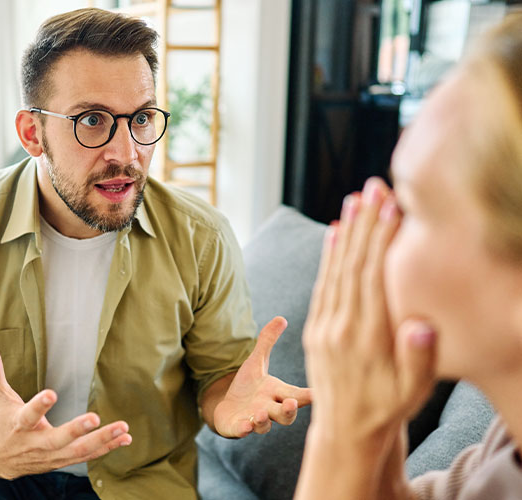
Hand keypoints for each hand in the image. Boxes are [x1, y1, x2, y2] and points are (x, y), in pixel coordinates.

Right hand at [0, 338, 131, 478]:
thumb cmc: (0, 420)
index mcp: (17, 425)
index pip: (28, 414)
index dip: (39, 405)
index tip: (52, 393)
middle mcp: (33, 443)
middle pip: (56, 440)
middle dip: (76, 430)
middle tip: (95, 417)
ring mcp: (48, 456)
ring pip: (76, 452)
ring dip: (101, 440)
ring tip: (123, 428)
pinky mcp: (61, 462)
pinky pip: (86, 457)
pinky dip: (106, 449)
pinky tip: (125, 439)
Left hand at [212, 317, 311, 437]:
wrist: (226, 405)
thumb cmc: (248, 386)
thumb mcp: (256, 362)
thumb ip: (267, 342)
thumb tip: (281, 318)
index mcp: (277, 393)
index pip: (298, 395)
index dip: (309, 396)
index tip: (319, 394)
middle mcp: (269, 409)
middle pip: (285, 415)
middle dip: (288, 410)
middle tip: (290, 403)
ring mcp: (254, 421)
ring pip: (264, 425)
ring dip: (263, 420)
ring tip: (259, 412)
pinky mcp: (237, 427)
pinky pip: (241, 430)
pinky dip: (243, 429)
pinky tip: (243, 425)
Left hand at [302, 177, 436, 451]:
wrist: (345, 431)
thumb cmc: (387, 408)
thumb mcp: (412, 393)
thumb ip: (417, 360)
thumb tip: (421, 327)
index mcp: (366, 338)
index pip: (373, 278)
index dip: (381, 240)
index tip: (390, 206)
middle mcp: (340, 327)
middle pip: (352, 266)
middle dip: (364, 224)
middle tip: (371, 187)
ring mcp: (323, 326)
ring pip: (335, 271)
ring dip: (345, 233)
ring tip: (353, 201)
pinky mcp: (314, 328)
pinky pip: (322, 285)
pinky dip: (328, 258)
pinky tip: (334, 235)